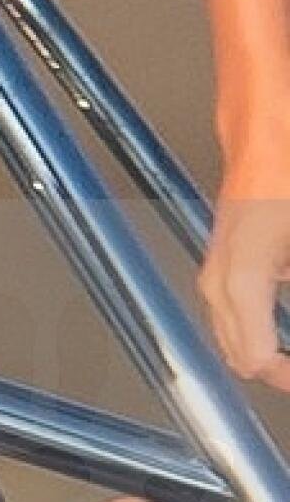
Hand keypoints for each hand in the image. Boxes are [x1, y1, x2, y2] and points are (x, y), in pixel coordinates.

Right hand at [199, 152, 289, 390]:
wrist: (268, 125)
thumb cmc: (285, 171)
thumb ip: (286, 276)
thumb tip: (283, 307)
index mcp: (243, 278)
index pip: (256, 358)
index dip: (284, 376)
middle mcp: (220, 277)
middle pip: (236, 351)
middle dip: (272, 369)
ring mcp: (218, 264)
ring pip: (230, 330)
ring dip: (261, 346)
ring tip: (286, 353)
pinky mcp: (225, 251)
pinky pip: (231, 306)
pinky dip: (255, 321)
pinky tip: (277, 310)